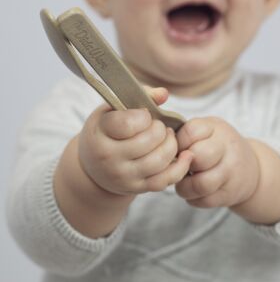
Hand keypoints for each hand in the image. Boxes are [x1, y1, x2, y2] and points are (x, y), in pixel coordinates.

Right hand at [78, 86, 192, 195]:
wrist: (93, 168)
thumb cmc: (105, 132)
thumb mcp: (111, 110)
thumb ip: (138, 96)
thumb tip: (164, 94)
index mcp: (100, 134)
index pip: (129, 124)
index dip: (144, 116)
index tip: (144, 115)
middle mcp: (109, 158)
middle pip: (149, 141)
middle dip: (161, 129)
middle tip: (159, 126)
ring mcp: (123, 176)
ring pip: (159, 161)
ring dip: (171, 145)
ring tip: (167, 137)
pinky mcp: (137, 188)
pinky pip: (165, 180)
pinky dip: (180, 167)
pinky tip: (184, 155)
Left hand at [175, 117, 259, 208]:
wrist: (251, 168)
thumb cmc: (218, 146)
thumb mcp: (207, 130)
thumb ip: (186, 134)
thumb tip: (160, 147)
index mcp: (218, 129)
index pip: (191, 132)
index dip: (179, 142)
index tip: (179, 148)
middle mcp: (228, 149)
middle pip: (198, 157)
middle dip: (183, 164)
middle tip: (182, 166)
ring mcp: (231, 173)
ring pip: (200, 184)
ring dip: (185, 186)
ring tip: (184, 180)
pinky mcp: (229, 194)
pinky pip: (203, 201)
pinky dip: (192, 198)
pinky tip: (194, 190)